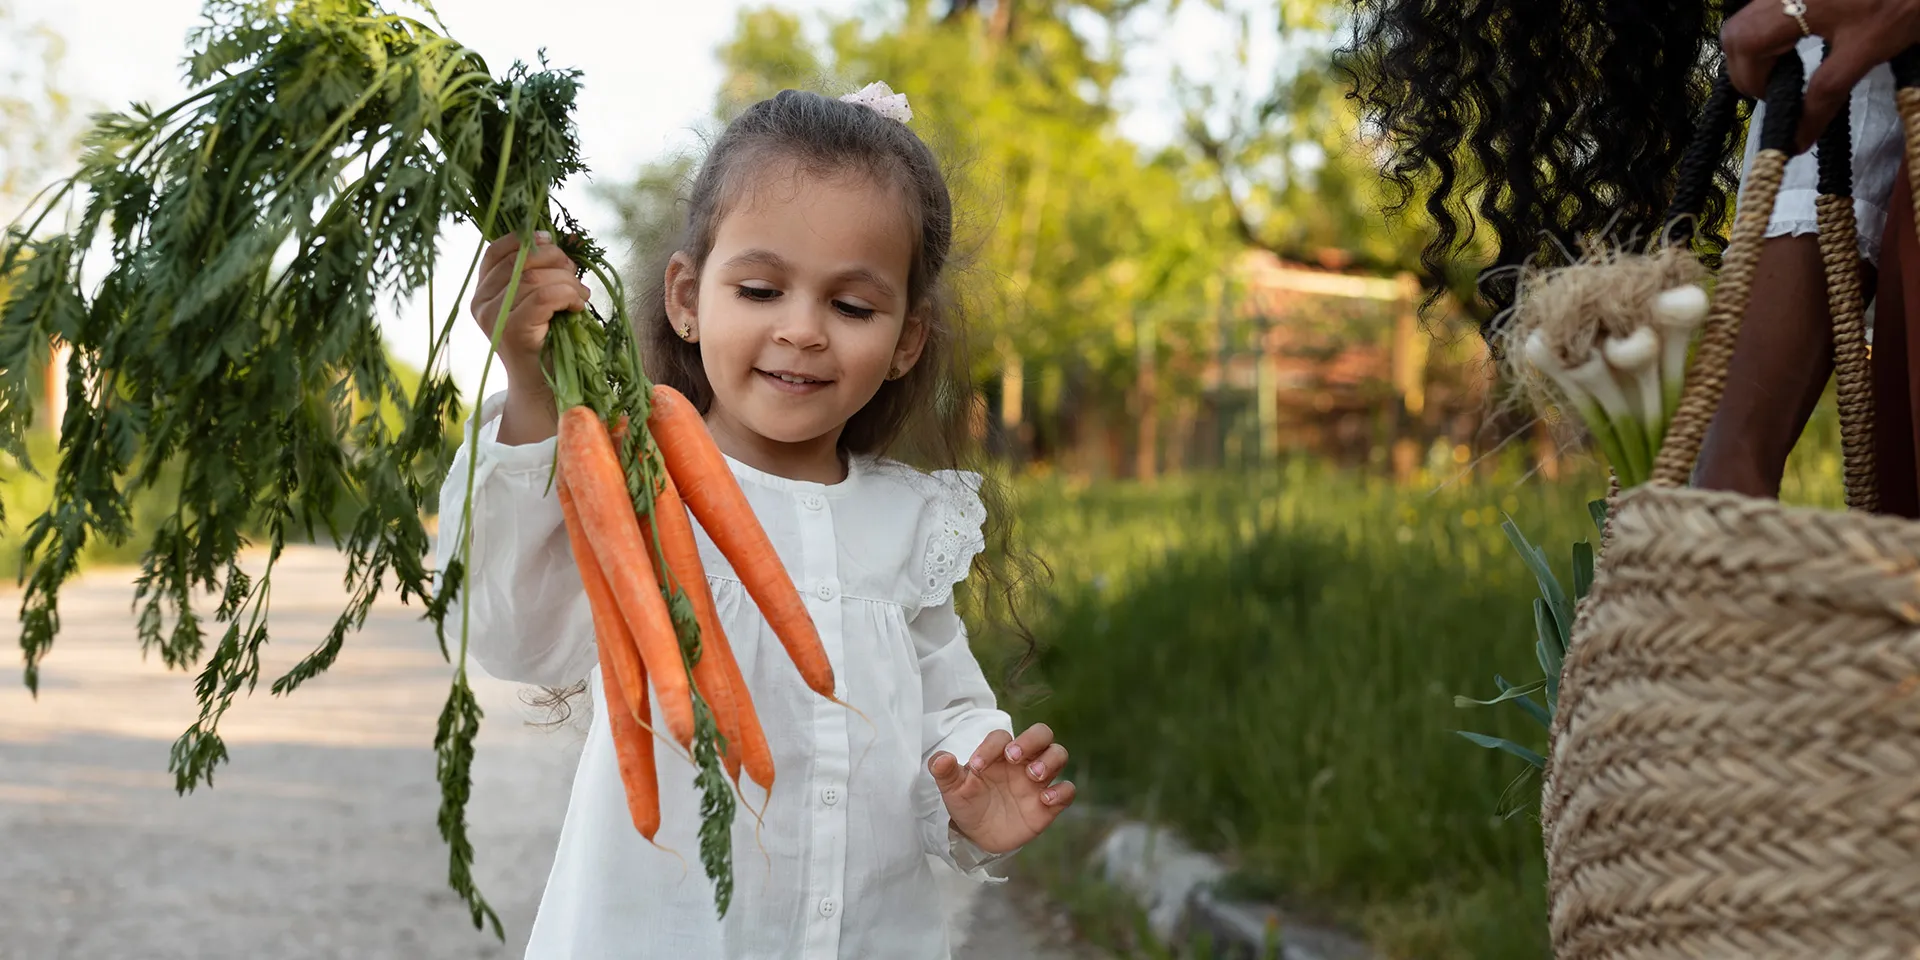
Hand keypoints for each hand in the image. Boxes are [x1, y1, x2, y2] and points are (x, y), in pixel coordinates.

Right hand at [471, 231, 590, 443]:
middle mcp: (480, 303)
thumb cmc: (549, 343)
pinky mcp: (511, 331)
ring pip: (536, 277)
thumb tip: (568, 234)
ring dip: (569, 282)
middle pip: (521, 260)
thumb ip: (546, 269)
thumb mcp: (543, 299)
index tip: (553, 242)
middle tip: (576, 278)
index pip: (495, 250)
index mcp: (481, 292)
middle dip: (557, 261)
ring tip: (581, 297)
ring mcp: (492, 318)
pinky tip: (577, 307)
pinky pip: (543, 296)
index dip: (526, 239)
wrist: (545, 391)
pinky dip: (567, 295)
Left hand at [928, 723, 1076, 854]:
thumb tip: (941, 758)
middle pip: (1041, 733)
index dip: (991, 747)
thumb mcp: (953, 790)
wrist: (978, 836)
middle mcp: (1023, 762)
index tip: (976, 768)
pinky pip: (1067, 790)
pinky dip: (1062, 791)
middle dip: (1032, 740)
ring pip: (1058, 754)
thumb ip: (945, 772)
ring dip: (1049, 761)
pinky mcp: (1049, 804)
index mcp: (999, 754)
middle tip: (1014, 757)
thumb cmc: (968, 805)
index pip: (1002, 737)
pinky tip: (1045, 800)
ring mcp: (1038, 781)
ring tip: (1032, 777)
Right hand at [1722, 0, 1919, 152]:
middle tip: (1775, 88)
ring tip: (1782, 69)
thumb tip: (1798, 141)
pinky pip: (1763, 11)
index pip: (1749, 50)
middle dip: (1745, 69)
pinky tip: (1790, 45)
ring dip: (1752, 52)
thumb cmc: (1899, 5)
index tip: (1779, 105)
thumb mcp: (1865, 52)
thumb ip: (1826, 95)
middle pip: (1736, 34)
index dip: (1755, 85)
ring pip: (1745, 22)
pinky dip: (1765, 34)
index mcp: (1795, 4)